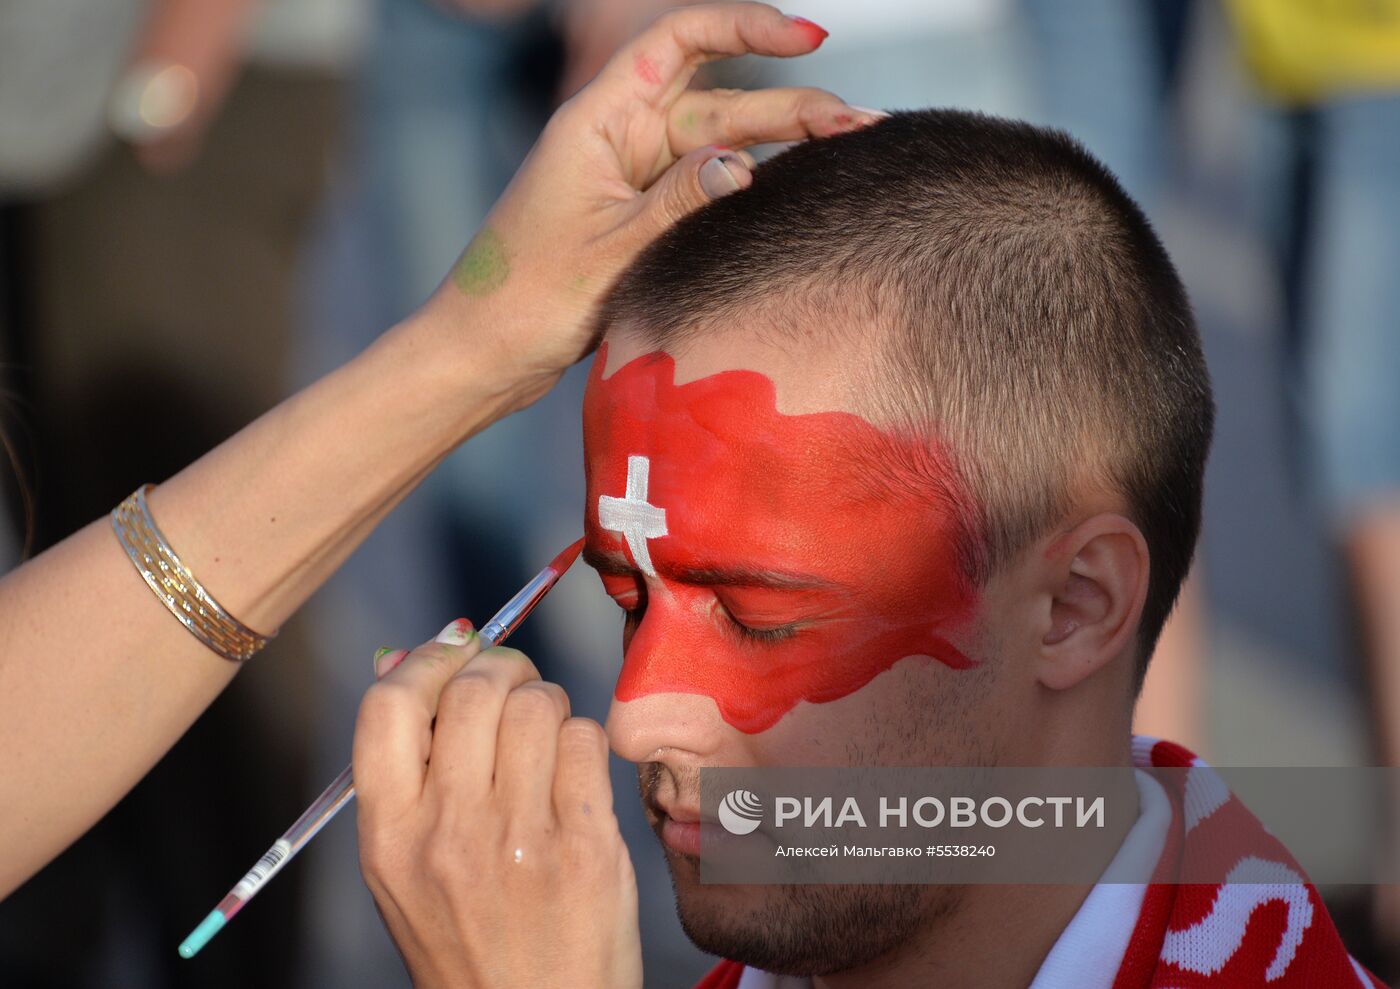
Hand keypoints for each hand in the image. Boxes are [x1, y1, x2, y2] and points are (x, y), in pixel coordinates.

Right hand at [355, 624, 639, 988]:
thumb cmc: (469, 941)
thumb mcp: (403, 869)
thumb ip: (403, 770)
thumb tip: (400, 657)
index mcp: (388, 837)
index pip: (389, 704)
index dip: (427, 660)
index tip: (455, 655)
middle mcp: (447, 833)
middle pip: (473, 689)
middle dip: (503, 668)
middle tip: (516, 685)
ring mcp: (519, 838)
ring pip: (538, 705)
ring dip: (548, 703)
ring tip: (548, 737)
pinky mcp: (585, 845)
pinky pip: (587, 741)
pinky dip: (585, 741)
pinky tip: (576, 774)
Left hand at [417, 2, 876, 414]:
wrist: (484, 355)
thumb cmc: (526, 300)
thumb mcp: (610, 251)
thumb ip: (679, 204)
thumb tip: (746, 164)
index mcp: (598, 121)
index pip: (678, 40)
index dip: (745, 27)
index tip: (809, 39)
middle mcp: (618, 139)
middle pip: (718, 101)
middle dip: (790, 106)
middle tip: (860, 125)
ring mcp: (632, 179)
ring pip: (720, 145)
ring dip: (781, 146)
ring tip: (853, 149)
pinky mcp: (640, 219)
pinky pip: (704, 189)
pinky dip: (748, 187)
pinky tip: (798, 191)